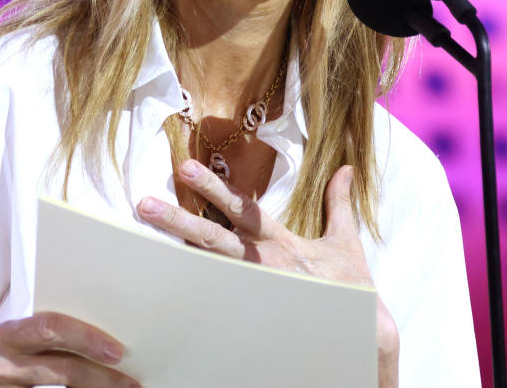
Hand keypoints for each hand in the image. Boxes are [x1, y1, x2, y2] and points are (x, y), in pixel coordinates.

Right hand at [0, 311, 140, 387]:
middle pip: (64, 369)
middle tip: (130, 381)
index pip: (51, 327)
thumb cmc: (8, 351)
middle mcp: (1, 365)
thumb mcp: (19, 336)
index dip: (87, 338)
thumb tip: (105, 328)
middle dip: (102, 377)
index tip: (117, 351)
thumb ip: (47, 330)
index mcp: (6, 335)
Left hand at [138, 161, 398, 386]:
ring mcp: (253, 292)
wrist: (361, 338)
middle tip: (144, 204)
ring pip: (207, 270)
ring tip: (144, 243)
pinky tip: (162, 285)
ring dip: (176, 254)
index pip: (244, 209)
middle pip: (215, 239)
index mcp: (281, 244)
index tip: (187, 169)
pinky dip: (189, 293)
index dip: (216, 189)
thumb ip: (338, 203)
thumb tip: (344, 169)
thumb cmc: (349, 289)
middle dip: (180, 220)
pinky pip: (214, 302)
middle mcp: (263, 266)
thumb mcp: (346, 242)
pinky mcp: (250, 315)